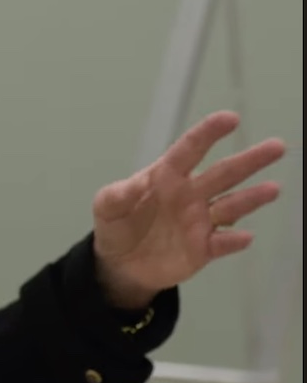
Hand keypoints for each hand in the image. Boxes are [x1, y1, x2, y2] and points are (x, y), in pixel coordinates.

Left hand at [91, 111, 287, 308]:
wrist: (120, 264)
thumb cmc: (117, 225)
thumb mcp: (106, 207)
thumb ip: (115, 196)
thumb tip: (131, 187)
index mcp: (167, 176)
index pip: (190, 150)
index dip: (208, 134)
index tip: (230, 119)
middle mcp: (190, 194)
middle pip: (224, 173)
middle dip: (249, 160)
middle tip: (276, 146)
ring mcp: (200, 221)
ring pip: (231, 206)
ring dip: (251, 198)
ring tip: (271, 189)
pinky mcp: (203, 248)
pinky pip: (222, 243)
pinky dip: (233, 240)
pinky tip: (244, 237)